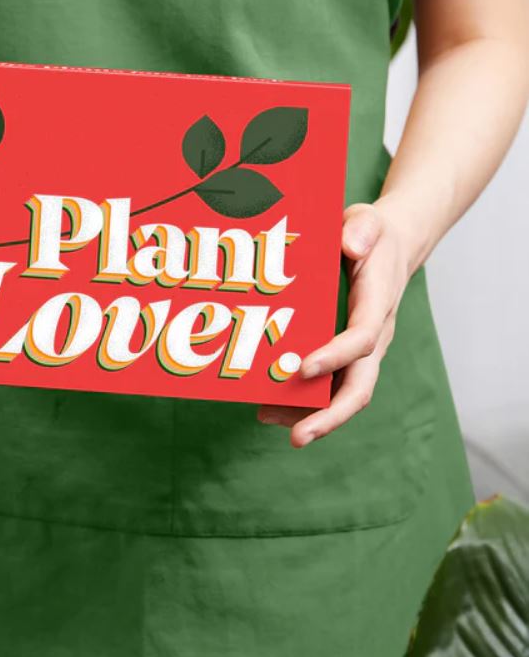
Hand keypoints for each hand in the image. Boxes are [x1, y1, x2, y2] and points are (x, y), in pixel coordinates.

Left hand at [256, 201, 411, 446]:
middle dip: (329, 415)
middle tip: (297, 437)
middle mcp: (374, 337)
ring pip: (341, 394)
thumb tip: (352, 246)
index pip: (363, 340)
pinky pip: (328, 386)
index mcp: (378, 305)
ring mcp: (360, 351)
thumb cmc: (372, 234)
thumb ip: (362, 228)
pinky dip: (301, 400)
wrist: (390, 245)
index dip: (336, 357)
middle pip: (359, 387)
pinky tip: (267, 406)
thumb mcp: (367, 219)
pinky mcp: (344, 355)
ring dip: (308, 414)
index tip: (303, 369)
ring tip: (267, 419)